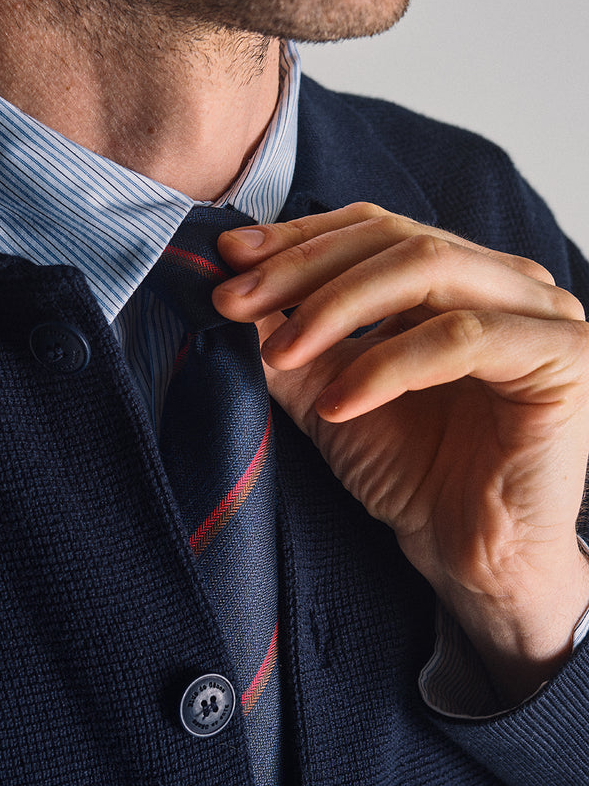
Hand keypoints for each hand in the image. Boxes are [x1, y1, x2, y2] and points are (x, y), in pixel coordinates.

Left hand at [213, 203, 588, 703]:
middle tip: (235, 302)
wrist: (473, 558)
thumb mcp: (331, 393)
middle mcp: (505, 281)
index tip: (229, 258)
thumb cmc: (414, 476)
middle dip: (303, 267)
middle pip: (395, 237)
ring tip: (282, 356)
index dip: (299, 236)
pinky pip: (462, 338)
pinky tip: (338, 404)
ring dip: (338, 308)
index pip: (374, 226)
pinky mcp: (563, 357)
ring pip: (427, 269)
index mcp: (460, 277)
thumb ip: (292, 341)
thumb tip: (234, 289)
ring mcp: (541, 313)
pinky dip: (387, 365)